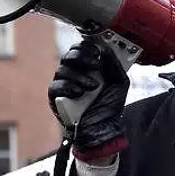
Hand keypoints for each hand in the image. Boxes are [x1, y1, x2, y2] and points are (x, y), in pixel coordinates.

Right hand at [48, 39, 128, 160]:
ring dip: (80, 77)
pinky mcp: (55, 97)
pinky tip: (79, 93)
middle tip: (96, 65)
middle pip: (69, 55)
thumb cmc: (110, 106)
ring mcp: (62, 84)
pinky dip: (69, 87)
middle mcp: (73, 73)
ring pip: (63, 69)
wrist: (102, 128)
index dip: (88, 47)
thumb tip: (103, 47)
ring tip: (93, 87)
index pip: (81, 48)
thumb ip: (114, 63)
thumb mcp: (119, 81)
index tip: (98, 52)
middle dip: (82, 57)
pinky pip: (56, 85)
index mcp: (87, 67)